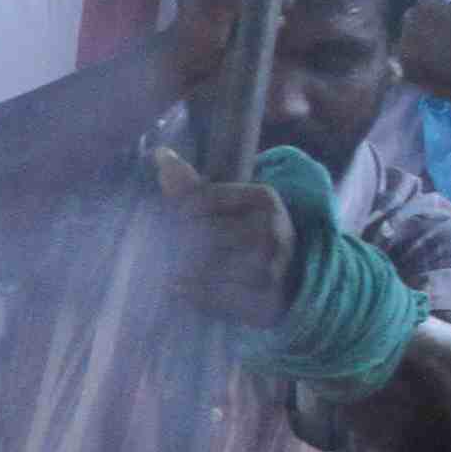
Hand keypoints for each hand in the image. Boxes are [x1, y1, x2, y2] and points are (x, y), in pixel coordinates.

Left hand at [159, 154, 302, 326]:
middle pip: (203, 232)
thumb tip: (160, 154)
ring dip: (181, 268)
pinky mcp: (263, 296)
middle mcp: (271, 228)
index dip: (178, 212)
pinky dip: (190, 292)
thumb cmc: (248, 238)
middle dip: (179, 241)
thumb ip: (192, 186)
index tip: (174, 221)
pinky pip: (212, 294)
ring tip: (171, 269)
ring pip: (205, 264)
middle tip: (165, 249)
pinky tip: (178, 288)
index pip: (202, 199)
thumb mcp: (229, 206)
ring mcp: (270, 264)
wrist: (290, 281)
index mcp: (264, 198)